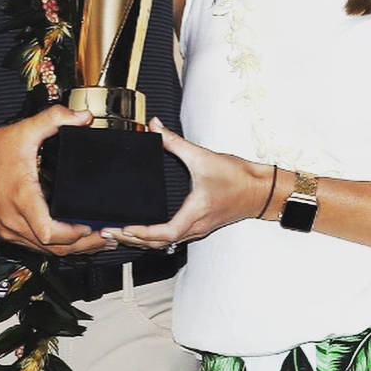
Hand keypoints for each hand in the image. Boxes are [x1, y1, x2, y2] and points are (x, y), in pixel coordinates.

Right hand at [0, 107, 112, 255]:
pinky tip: (67, 238)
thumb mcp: (24, 129)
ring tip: (94, 240)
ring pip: (43, 251)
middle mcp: (13, 219)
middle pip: (52, 248)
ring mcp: (8, 229)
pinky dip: (53, 245)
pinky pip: (33, 246)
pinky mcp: (5, 231)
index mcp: (21, 197)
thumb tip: (82, 117)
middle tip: (106, 238)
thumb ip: (55, 119)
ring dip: (70, 249)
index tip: (90, 226)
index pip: (48, 231)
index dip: (73, 235)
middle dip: (83, 246)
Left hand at [104, 118, 269, 249]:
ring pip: (165, 244)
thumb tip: (154, 126)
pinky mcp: (201, 225)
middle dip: (132, 240)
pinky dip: (155, 238)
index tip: (123, 228)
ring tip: (121, 234)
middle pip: (158, 244)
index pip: (163, 234)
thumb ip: (174, 141)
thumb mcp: (202, 156)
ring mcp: (198, 229)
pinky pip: (174, 238)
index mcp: (194, 214)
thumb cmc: (238, 178)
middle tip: (109, 233)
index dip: (141, 233)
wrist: (262, 190)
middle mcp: (195, 227)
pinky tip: (146, 230)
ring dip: (142, 241)